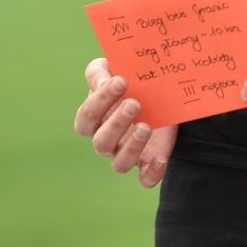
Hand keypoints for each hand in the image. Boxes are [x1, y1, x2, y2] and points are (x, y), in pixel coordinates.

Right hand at [73, 57, 176, 187]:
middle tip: (135, 103)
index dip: (100, 101)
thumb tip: (101, 83)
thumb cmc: (129, 77)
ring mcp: (127, 152)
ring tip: (146, 126)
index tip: (121, 81)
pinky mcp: (148, 161)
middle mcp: (107, 140)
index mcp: (94, 119)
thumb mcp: (112, 67)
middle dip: (116, 123)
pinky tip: (160, 159)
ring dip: (131, 147)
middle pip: (101, 143)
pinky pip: (145, 179)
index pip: (86, 118)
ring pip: (120, 164)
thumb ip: (99, 72)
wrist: (160, 89)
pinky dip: (151, 173)